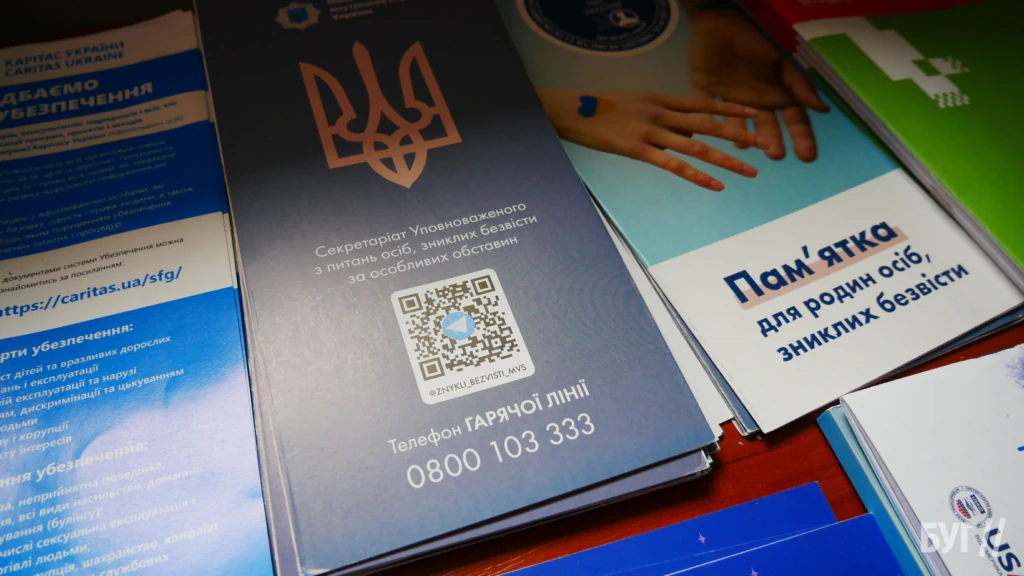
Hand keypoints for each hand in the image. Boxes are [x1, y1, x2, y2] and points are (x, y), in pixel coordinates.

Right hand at [534, 86, 770, 190]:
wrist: (571, 110)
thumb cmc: (601, 110)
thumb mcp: (636, 106)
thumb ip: (662, 118)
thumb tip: (686, 133)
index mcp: (661, 99)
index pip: (704, 104)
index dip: (731, 110)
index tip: (756, 115)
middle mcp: (661, 113)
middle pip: (709, 125)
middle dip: (740, 136)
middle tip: (766, 146)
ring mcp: (651, 130)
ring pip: (698, 147)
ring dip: (728, 160)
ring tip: (750, 171)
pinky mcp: (638, 149)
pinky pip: (674, 165)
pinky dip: (698, 176)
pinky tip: (716, 186)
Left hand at [688, 8, 829, 160]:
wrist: (721, 20)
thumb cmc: (756, 38)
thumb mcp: (780, 60)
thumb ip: (798, 84)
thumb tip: (823, 110)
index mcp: (775, 93)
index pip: (794, 120)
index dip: (802, 138)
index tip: (808, 157)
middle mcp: (754, 102)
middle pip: (766, 128)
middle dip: (771, 142)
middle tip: (775, 155)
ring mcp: (729, 99)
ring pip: (737, 125)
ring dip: (742, 138)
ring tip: (745, 148)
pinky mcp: (704, 92)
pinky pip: (705, 111)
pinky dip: (705, 123)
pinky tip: (709, 136)